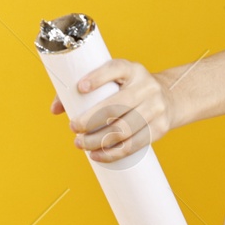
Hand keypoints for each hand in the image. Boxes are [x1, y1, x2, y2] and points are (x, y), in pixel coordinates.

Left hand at [51, 58, 178, 161]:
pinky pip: (135, 144)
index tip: (79, 88)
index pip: (115, 69)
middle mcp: (147, 86)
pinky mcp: (161, 127)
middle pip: (116, 105)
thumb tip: (54, 109)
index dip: (97, 77)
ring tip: (81, 144)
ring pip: (124, 129)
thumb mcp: (113, 82)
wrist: (170, 98)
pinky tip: (97, 155)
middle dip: (91, 120)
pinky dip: (114, 153)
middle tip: (73, 128)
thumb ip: (82, 91)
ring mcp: (156, 107)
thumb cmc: (128, 90)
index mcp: (132, 70)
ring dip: (99, 140)